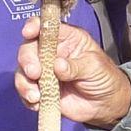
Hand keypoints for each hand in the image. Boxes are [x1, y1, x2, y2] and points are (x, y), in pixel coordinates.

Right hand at [15, 17, 130, 128]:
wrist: (106, 104)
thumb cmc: (104, 77)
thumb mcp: (95, 66)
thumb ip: (75, 66)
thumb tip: (57, 65)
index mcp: (67, 38)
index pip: (46, 27)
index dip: (34, 26)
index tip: (29, 32)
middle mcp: (52, 52)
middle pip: (29, 48)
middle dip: (27, 60)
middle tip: (34, 73)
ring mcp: (45, 71)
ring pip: (23, 71)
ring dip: (24, 83)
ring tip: (35, 96)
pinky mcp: (41, 88)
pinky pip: (26, 90)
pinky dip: (27, 97)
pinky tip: (37, 103)